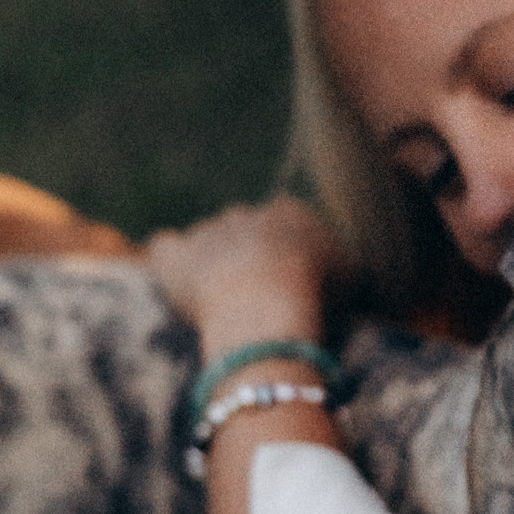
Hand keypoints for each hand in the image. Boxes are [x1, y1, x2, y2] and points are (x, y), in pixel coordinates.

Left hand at [144, 198, 346, 355]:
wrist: (264, 301)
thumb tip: (342, 274)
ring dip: (210, 262)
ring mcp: (207, 231)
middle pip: (244, 228)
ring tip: (221, 301)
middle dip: (246, 254)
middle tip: (256, 294)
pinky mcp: (175, 254)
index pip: (287, 224)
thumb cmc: (314, 295)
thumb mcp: (349, 280)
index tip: (291, 282)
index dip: (287, 254)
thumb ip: (339, 268)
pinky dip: (169, 262)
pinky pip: (164, 248)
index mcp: (290, 212)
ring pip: (207, 239)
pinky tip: (179, 282)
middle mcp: (246, 212)